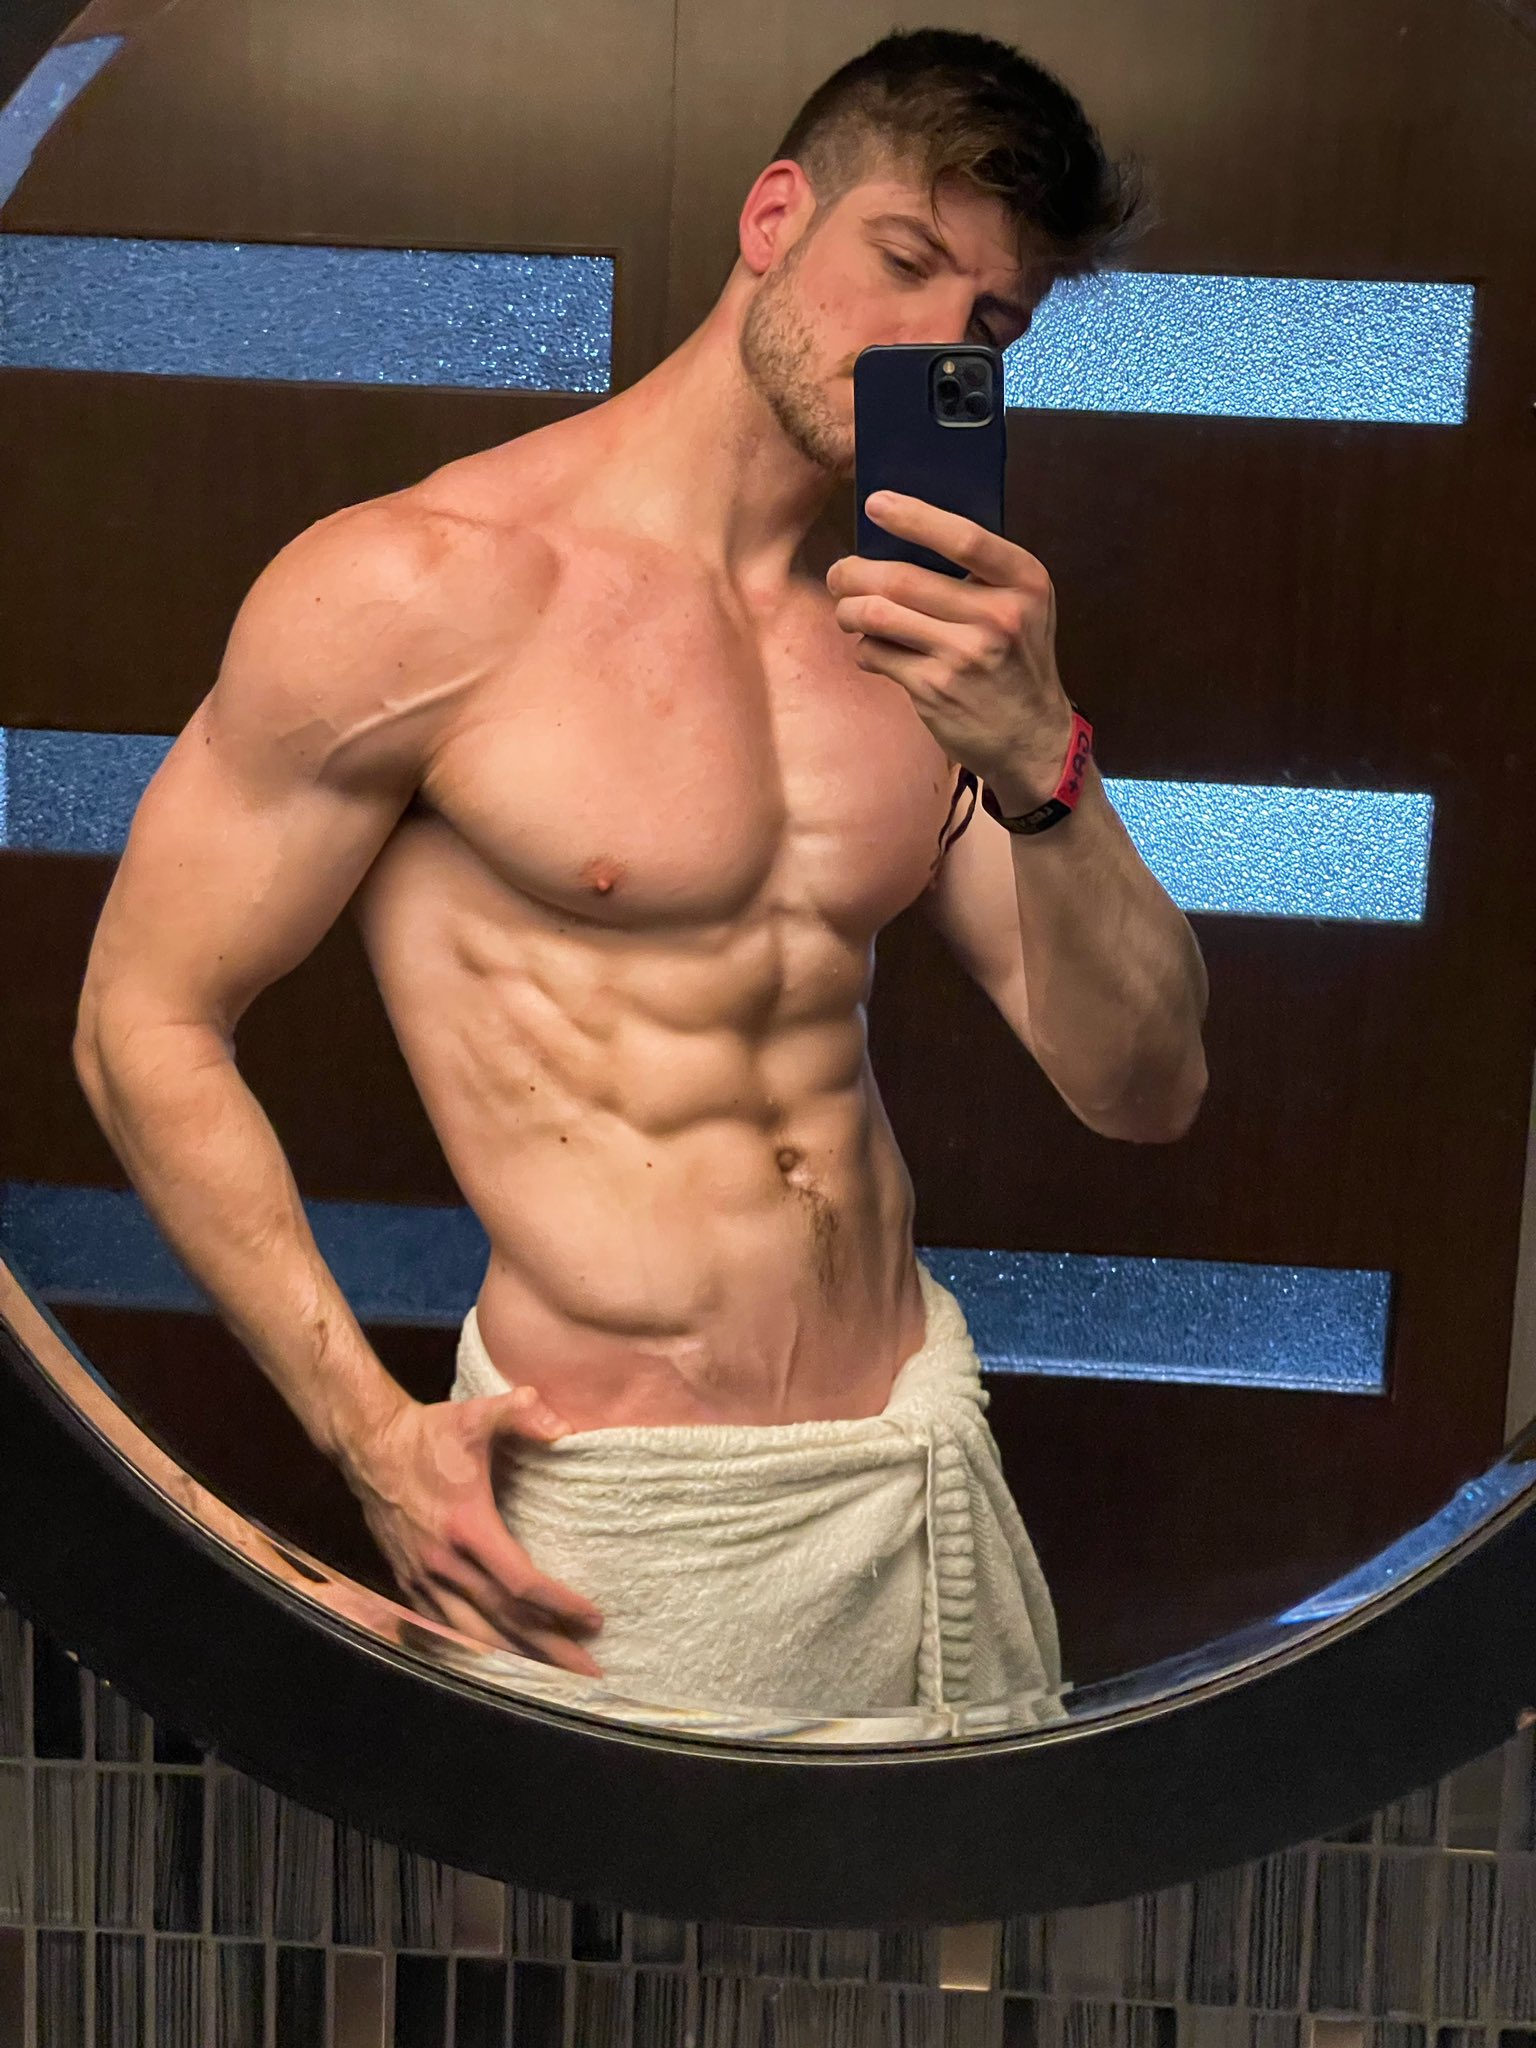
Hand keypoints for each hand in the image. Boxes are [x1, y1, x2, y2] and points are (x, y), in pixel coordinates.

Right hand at [344, 1388, 604, 1675]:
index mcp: (466, 1528)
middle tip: (590, 1677)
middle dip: (549, 1652)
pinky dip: (475, 1652)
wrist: (369, 1447)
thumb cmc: (429, 1434)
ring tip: (552, 1683)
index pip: (520, 1583)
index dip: (558, 1606)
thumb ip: (520, 1413)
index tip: (593, 1619)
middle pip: (503, 1623)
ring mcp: (422, 1579)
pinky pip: (445, 1630)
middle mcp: (443, 1564)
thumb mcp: (477, 1414)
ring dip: (515, 1662)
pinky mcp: (409, 1583)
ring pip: (473, 1636)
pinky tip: (498, 1667)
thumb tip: (564, 1428)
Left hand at [826, 490, 1076, 807]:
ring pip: (878, 615)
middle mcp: (999, 617)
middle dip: (854, 572)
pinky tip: (875, 648)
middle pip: (902, 579)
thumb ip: (981, 570)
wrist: (1032, 736)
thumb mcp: (1023, 605)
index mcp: (1024, 582)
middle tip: (839, 573)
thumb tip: (900, 532)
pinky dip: (865, 647)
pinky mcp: (935, 689)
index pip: (963, 539)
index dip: (913, 517)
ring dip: (848, 609)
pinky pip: (877, 654)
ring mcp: (965, 656)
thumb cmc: (1017, 659)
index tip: (876, 504)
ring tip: (846, 610)